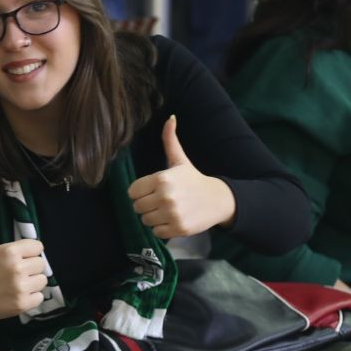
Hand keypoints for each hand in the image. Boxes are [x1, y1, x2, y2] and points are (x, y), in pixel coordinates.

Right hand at [0, 197, 47, 332]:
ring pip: (42, 280)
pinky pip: (40, 297)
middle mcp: (17, 268)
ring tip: (16, 283)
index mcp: (9, 251)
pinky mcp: (22, 304)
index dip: (29, 252)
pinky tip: (17, 294)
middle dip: (30, 267)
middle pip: (41, 264)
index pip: (38, 247)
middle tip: (15, 272)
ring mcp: (20, 287)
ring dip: (32, 282)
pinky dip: (31, 297)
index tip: (18, 258)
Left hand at [127, 116, 236, 238]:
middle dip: (147, 205)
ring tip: (167, 210)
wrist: (218, 199)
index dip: (140, 192)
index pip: (132, 191)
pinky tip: (173, 219)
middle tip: (161, 201)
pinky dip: (162, 229)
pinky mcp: (178, 228)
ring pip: (145, 220)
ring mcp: (172, 214)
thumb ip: (170, 140)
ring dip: (154, 217)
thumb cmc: (193, 179)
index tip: (152, 190)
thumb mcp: (180, 160)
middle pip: (137, 207)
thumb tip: (170, 118)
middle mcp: (165, 196)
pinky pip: (156, 232)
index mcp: (161, 178)